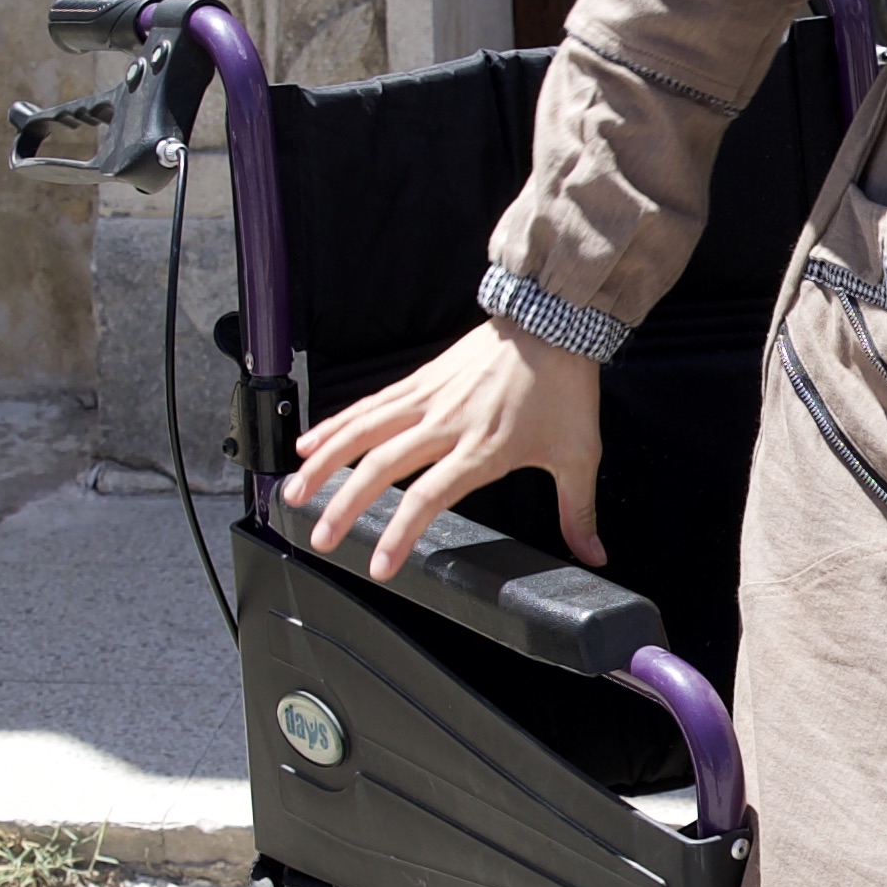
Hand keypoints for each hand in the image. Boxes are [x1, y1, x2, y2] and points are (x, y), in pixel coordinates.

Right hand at [287, 320, 603, 576]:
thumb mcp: (579, 453)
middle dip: (345, 507)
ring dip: (324, 464)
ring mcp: (428, 397)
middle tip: (321, 538)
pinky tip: (310, 443)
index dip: (401, 534)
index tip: (381, 567)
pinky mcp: (420, 379)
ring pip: (362, 431)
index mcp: (482, 448)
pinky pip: (369, 405)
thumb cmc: (564, 384)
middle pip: (382, 467)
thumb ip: (578, 510)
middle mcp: (446, 423)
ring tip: (295, 493)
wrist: (554, 319)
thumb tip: (592, 553)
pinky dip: (336, 424)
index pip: (430, 497)